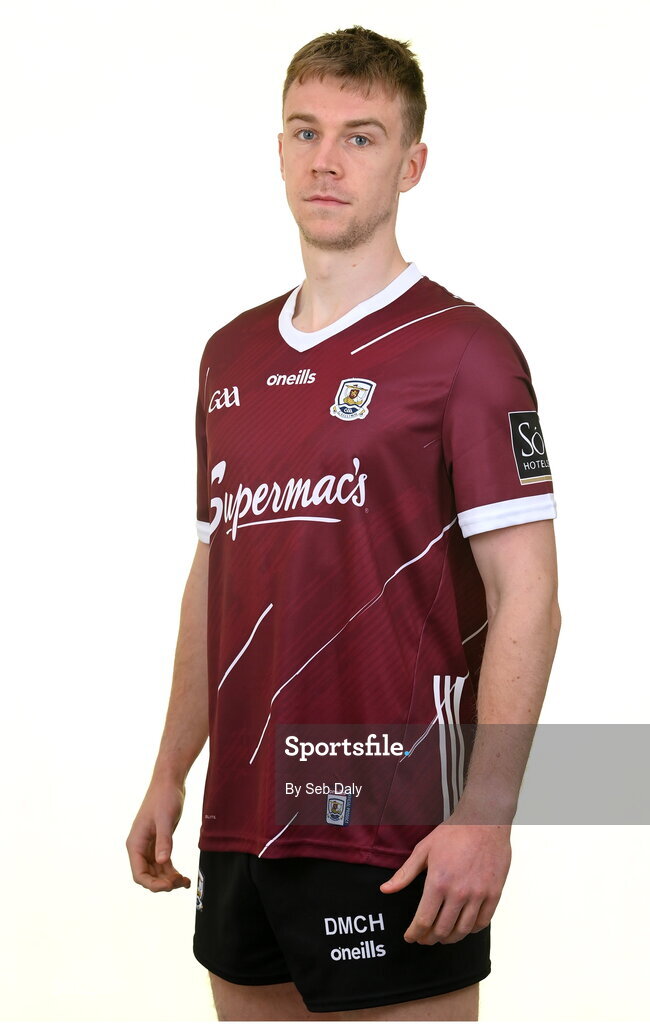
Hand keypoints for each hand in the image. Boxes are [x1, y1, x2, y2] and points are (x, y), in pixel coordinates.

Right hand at [126, 778, 191, 891]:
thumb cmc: (164, 797)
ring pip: (157, 872)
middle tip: (180, 882)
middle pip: (148, 876)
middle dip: (163, 883)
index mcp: (135, 843)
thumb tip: (163, 862)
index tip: (169, 886)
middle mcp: (139, 847)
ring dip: (169, 879)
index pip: (139, 874)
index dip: (152, 884)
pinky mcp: (159, 843)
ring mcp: (149, 846)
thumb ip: (164, 841)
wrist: (169, 782)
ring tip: (185, 881)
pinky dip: (172, 872)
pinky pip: (163, 864)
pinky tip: (183, 877)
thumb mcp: (165, 819)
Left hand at [379, 811, 511, 944]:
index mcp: (438, 882)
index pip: (424, 920)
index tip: (410, 937)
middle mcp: (459, 893)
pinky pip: (483, 922)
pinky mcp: (494, 894)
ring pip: (463, 930)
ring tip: (442, 935)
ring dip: (450, 938)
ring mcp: (478, 895)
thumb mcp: (424, 850)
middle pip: (442, 930)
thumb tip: (385, 890)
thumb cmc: (453, 833)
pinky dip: (471, 930)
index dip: (415, 933)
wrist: (485, 821)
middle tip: (425, 938)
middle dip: (430, 938)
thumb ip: (405, 873)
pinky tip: (464, 926)